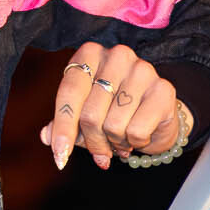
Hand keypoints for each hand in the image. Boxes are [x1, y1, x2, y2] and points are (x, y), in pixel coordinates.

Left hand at [39, 43, 179, 169]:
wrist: (158, 114)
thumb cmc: (113, 110)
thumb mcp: (83, 113)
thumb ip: (63, 122)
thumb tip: (46, 136)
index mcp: (90, 53)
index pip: (69, 92)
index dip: (63, 127)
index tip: (60, 156)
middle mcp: (117, 55)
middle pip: (90, 114)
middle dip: (92, 142)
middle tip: (100, 152)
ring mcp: (142, 70)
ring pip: (113, 125)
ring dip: (115, 142)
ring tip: (122, 137)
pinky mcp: (163, 89)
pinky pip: (136, 131)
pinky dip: (134, 142)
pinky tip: (139, 135)